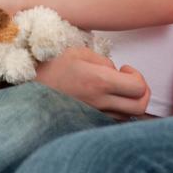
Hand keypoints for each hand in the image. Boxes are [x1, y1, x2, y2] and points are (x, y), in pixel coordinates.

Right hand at [35, 47, 150, 118]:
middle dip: (142, 92)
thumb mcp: (76, 52)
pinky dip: (118, 109)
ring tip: (115, 87)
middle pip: (140, 105)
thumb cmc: (52, 65)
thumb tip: (114, 70)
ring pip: (130, 114)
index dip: (138, 76)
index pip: (138, 87)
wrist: (30, 86)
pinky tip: (106, 97)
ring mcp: (96, 113)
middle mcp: (101, 101)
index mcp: (99, 80)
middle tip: (129, 80)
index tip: (126, 68)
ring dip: (129, 100)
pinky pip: (115, 119)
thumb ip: (101, 60)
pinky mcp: (90, 120)